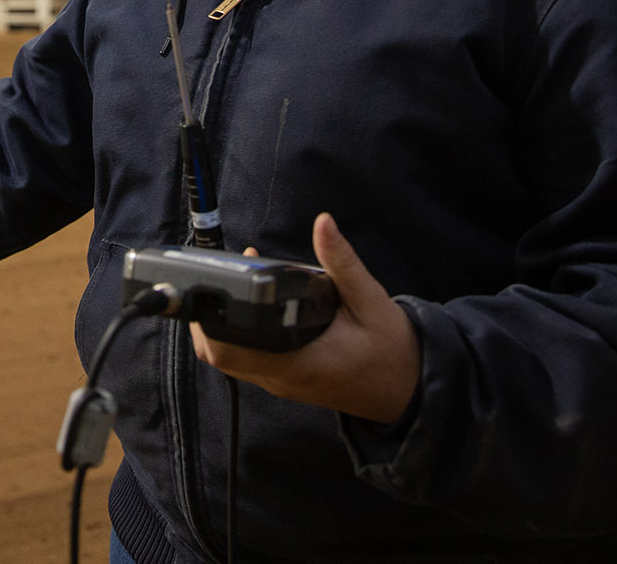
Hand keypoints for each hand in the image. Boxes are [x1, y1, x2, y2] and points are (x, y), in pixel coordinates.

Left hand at [191, 212, 420, 425]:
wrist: (407, 392)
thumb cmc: (392, 351)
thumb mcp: (371, 301)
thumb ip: (342, 262)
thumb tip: (324, 223)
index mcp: (299, 362)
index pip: (234, 347)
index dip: (216, 315)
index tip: (225, 278)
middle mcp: (281, 378)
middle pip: (219, 354)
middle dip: (209, 316)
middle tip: (222, 277)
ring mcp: (280, 383)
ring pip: (228, 360)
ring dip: (219, 325)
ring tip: (233, 286)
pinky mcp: (283, 381)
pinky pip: (245, 361)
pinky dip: (236, 335)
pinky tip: (249, 305)